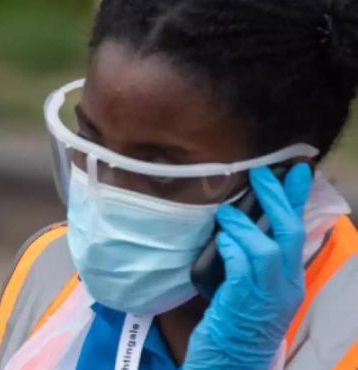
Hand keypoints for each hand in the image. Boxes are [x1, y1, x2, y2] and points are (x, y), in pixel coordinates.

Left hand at [184, 163, 310, 369]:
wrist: (231, 361)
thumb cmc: (235, 323)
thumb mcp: (253, 289)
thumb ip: (253, 260)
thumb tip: (240, 226)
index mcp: (290, 280)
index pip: (300, 232)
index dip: (298, 199)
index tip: (297, 170)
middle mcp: (286, 285)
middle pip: (290, 233)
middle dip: (277, 199)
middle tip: (263, 173)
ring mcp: (267, 294)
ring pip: (267, 247)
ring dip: (244, 225)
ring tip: (226, 213)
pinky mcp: (244, 300)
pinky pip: (242, 265)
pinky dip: (231, 247)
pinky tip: (221, 240)